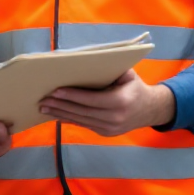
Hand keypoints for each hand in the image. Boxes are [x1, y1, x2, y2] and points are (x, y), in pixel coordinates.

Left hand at [39, 70, 174, 137]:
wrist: (150, 110)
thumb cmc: (135, 86)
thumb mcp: (128, 74)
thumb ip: (111, 69)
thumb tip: (86, 61)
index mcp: (120, 101)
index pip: (91, 99)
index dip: (72, 96)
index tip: (56, 91)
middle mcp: (114, 118)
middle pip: (82, 112)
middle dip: (61, 105)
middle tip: (43, 100)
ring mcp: (110, 128)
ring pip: (80, 120)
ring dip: (60, 114)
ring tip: (44, 108)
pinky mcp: (105, 133)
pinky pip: (84, 125)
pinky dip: (69, 120)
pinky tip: (56, 115)